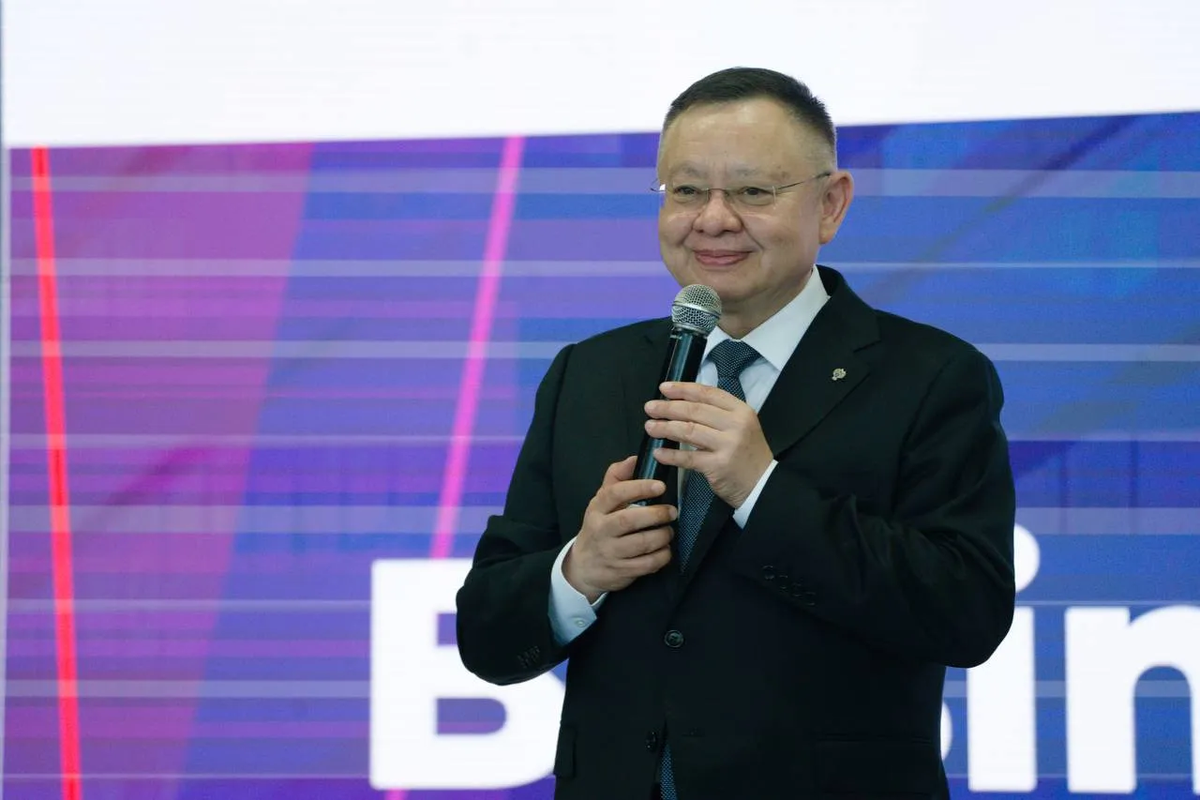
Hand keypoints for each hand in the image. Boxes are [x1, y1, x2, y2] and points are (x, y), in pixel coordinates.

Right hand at [563, 456, 676, 602]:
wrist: (583, 567)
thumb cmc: (599, 528)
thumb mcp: (601, 502)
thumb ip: (616, 478)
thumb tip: (635, 458)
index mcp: (596, 509)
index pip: (614, 494)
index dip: (639, 487)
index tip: (660, 486)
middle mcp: (601, 530)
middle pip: (628, 520)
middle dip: (655, 514)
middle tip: (671, 511)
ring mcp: (611, 553)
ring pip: (642, 543)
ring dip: (662, 536)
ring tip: (669, 530)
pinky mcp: (621, 571)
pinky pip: (648, 564)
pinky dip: (662, 556)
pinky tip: (665, 549)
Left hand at [644, 381, 773, 508]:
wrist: (763, 484)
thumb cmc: (747, 454)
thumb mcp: (741, 426)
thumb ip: (718, 413)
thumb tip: (683, 402)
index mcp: (740, 411)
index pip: (708, 393)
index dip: (683, 389)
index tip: (664, 388)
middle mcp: (736, 425)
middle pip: (695, 410)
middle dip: (668, 407)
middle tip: (650, 407)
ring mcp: (728, 445)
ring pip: (689, 430)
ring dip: (665, 428)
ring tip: (650, 427)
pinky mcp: (718, 466)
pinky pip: (688, 457)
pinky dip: (670, 455)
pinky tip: (658, 452)